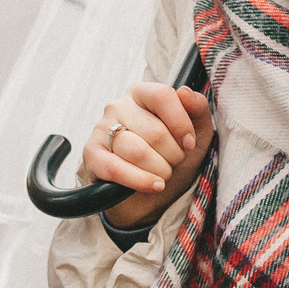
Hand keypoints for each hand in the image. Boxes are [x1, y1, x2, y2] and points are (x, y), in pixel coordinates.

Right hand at [80, 81, 215, 228]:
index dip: (181, 124)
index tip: (189, 144)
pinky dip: (140, 180)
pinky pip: (116, 168)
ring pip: (137, 151)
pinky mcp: (92, 154)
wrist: (152, 195)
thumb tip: (185, 92)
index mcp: (142, 93)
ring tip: (163, 174)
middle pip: (155, 131)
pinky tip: (154, 185)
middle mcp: (118, 106)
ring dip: (159, 169)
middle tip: (174, 162)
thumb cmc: (171, 157)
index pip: (162, 96)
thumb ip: (197, 108)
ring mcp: (102, 129)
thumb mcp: (196, 133)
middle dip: (173, 155)